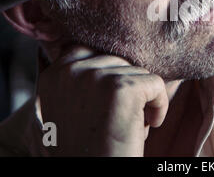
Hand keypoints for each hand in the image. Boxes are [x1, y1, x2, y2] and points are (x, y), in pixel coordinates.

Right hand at [36, 46, 168, 155]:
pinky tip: (143, 129)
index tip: (108, 103)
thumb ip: (81, 78)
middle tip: (114, 121)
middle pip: (119, 61)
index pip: (90, 50)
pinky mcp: (123, 88)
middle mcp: (71, 71)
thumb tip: (111, 55)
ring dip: (140, 101)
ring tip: (123, 126)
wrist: (94, 174)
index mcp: (55, 74)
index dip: (109, 75)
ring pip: (139, 72)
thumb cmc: (89, 147)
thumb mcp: (72, 107)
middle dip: (125, 89)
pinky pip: (157, 84)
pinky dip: (159, 107)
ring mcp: (96, 77)